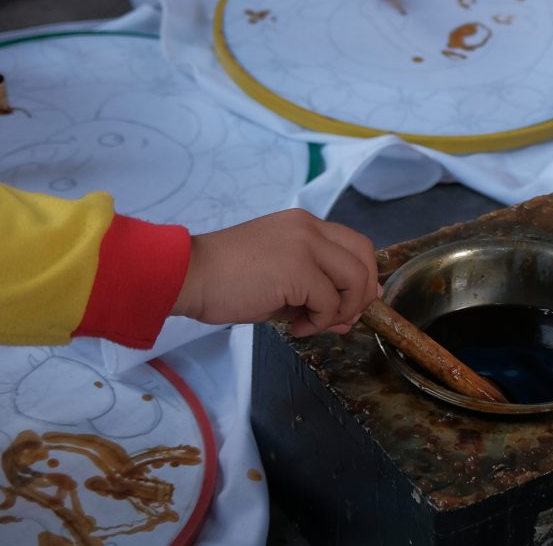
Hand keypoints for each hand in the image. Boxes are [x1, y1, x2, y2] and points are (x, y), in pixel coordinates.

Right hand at [172, 209, 380, 336]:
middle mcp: (311, 228)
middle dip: (362, 293)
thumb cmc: (225, 281)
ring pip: (355, 278)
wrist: (188, 276)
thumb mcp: (279, 285)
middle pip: (364, 256)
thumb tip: (348, 320)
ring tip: (312, 324)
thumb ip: (315, 296)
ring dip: (342, 310)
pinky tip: (295, 327)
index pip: (355, 244)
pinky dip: (319, 321)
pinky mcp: (298, 268)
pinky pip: (329, 301)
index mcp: (305, 225)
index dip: (364, 275)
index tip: (355, 303)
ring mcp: (306, 244)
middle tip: (342, 320)